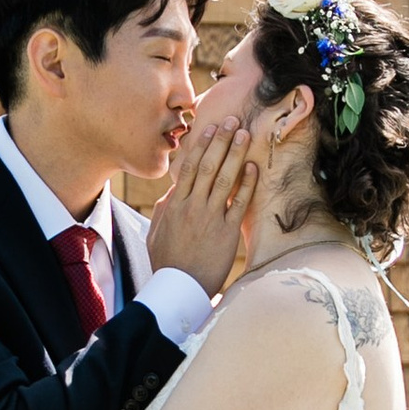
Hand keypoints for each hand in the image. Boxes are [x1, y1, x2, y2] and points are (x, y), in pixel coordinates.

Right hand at [144, 123, 257, 296]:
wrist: (179, 288)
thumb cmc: (167, 264)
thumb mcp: (155, 234)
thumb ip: (164, 210)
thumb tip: (172, 192)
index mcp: (175, 205)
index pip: (189, 167)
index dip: (201, 146)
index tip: (209, 129)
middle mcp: (193, 206)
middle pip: (208, 166)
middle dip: (221, 140)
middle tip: (232, 120)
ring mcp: (210, 217)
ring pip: (224, 178)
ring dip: (235, 154)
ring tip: (244, 134)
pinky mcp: (226, 231)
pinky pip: (238, 202)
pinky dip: (246, 183)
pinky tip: (253, 167)